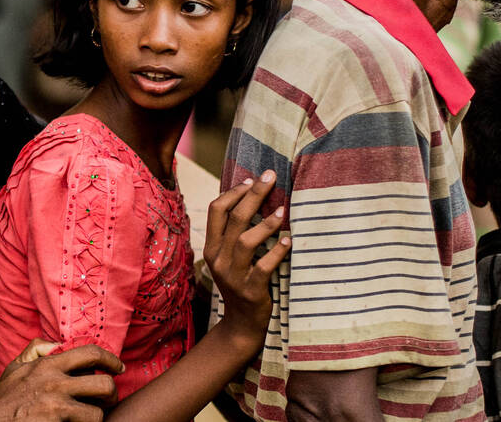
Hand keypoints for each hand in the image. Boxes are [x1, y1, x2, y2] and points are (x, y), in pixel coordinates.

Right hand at [0, 340, 123, 421]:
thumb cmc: (4, 398)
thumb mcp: (16, 367)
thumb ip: (36, 350)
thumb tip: (56, 344)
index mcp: (48, 365)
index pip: (90, 354)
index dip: (111, 359)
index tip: (119, 368)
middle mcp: (55, 382)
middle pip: (104, 383)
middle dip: (111, 394)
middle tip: (107, 400)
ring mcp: (57, 405)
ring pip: (98, 412)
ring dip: (97, 417)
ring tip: (90, 418)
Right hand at [205, 171, 289, 333]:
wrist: (242, 323)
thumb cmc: (241, 282)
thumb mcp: (230, 258)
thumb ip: (235, 234)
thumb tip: (255, 198)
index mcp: (212, 247)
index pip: (216, 210)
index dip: (234, 192)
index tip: (253, 179)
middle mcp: (218, 259)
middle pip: (234, 219)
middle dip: (253, 195)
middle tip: (271, 177)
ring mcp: (233, 276)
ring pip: (246, 241)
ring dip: (266, 224)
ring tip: (283, 210)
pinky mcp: (250, 290)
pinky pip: (263, 267)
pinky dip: (277, 252)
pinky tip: (288, 241)